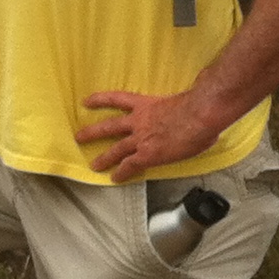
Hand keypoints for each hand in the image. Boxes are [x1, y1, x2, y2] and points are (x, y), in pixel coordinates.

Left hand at [76, 89, 229, 181]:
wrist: (199, 114)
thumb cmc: (198, 106)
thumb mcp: (183, 101)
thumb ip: (178, 106)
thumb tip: (188, 110)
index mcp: (146, 104)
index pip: (118, 99)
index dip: (101, 100)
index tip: (87, 101)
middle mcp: (139, 121)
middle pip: (109, 126)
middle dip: (93, 133)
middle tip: (79, 137)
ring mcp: (142, 138)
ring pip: (116, 148)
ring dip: (104, 158)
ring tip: (93, 165)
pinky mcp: (148, 154)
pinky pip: (131, 165)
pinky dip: (122, 173)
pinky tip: (114, 178)